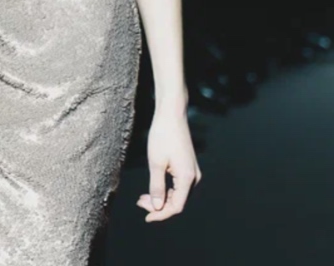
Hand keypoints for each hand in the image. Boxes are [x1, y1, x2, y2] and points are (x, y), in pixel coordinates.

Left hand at [136, 103, 200, 221]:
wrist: (171, 114)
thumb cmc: (162, 136)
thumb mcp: (156, 163)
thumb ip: (156, 187)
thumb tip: (157, 207)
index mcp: (187, 178)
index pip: (176, 207)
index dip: (161, 215)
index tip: (146, 217)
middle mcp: (194, 177)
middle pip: (178, 202)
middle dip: (159, 206)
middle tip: (139, 202)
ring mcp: (192, 172)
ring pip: (178, 195)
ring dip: (161, 199)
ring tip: (142, 197)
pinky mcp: (188, 167)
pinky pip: (178, 186)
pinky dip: (165, 190)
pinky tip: (153, 189)